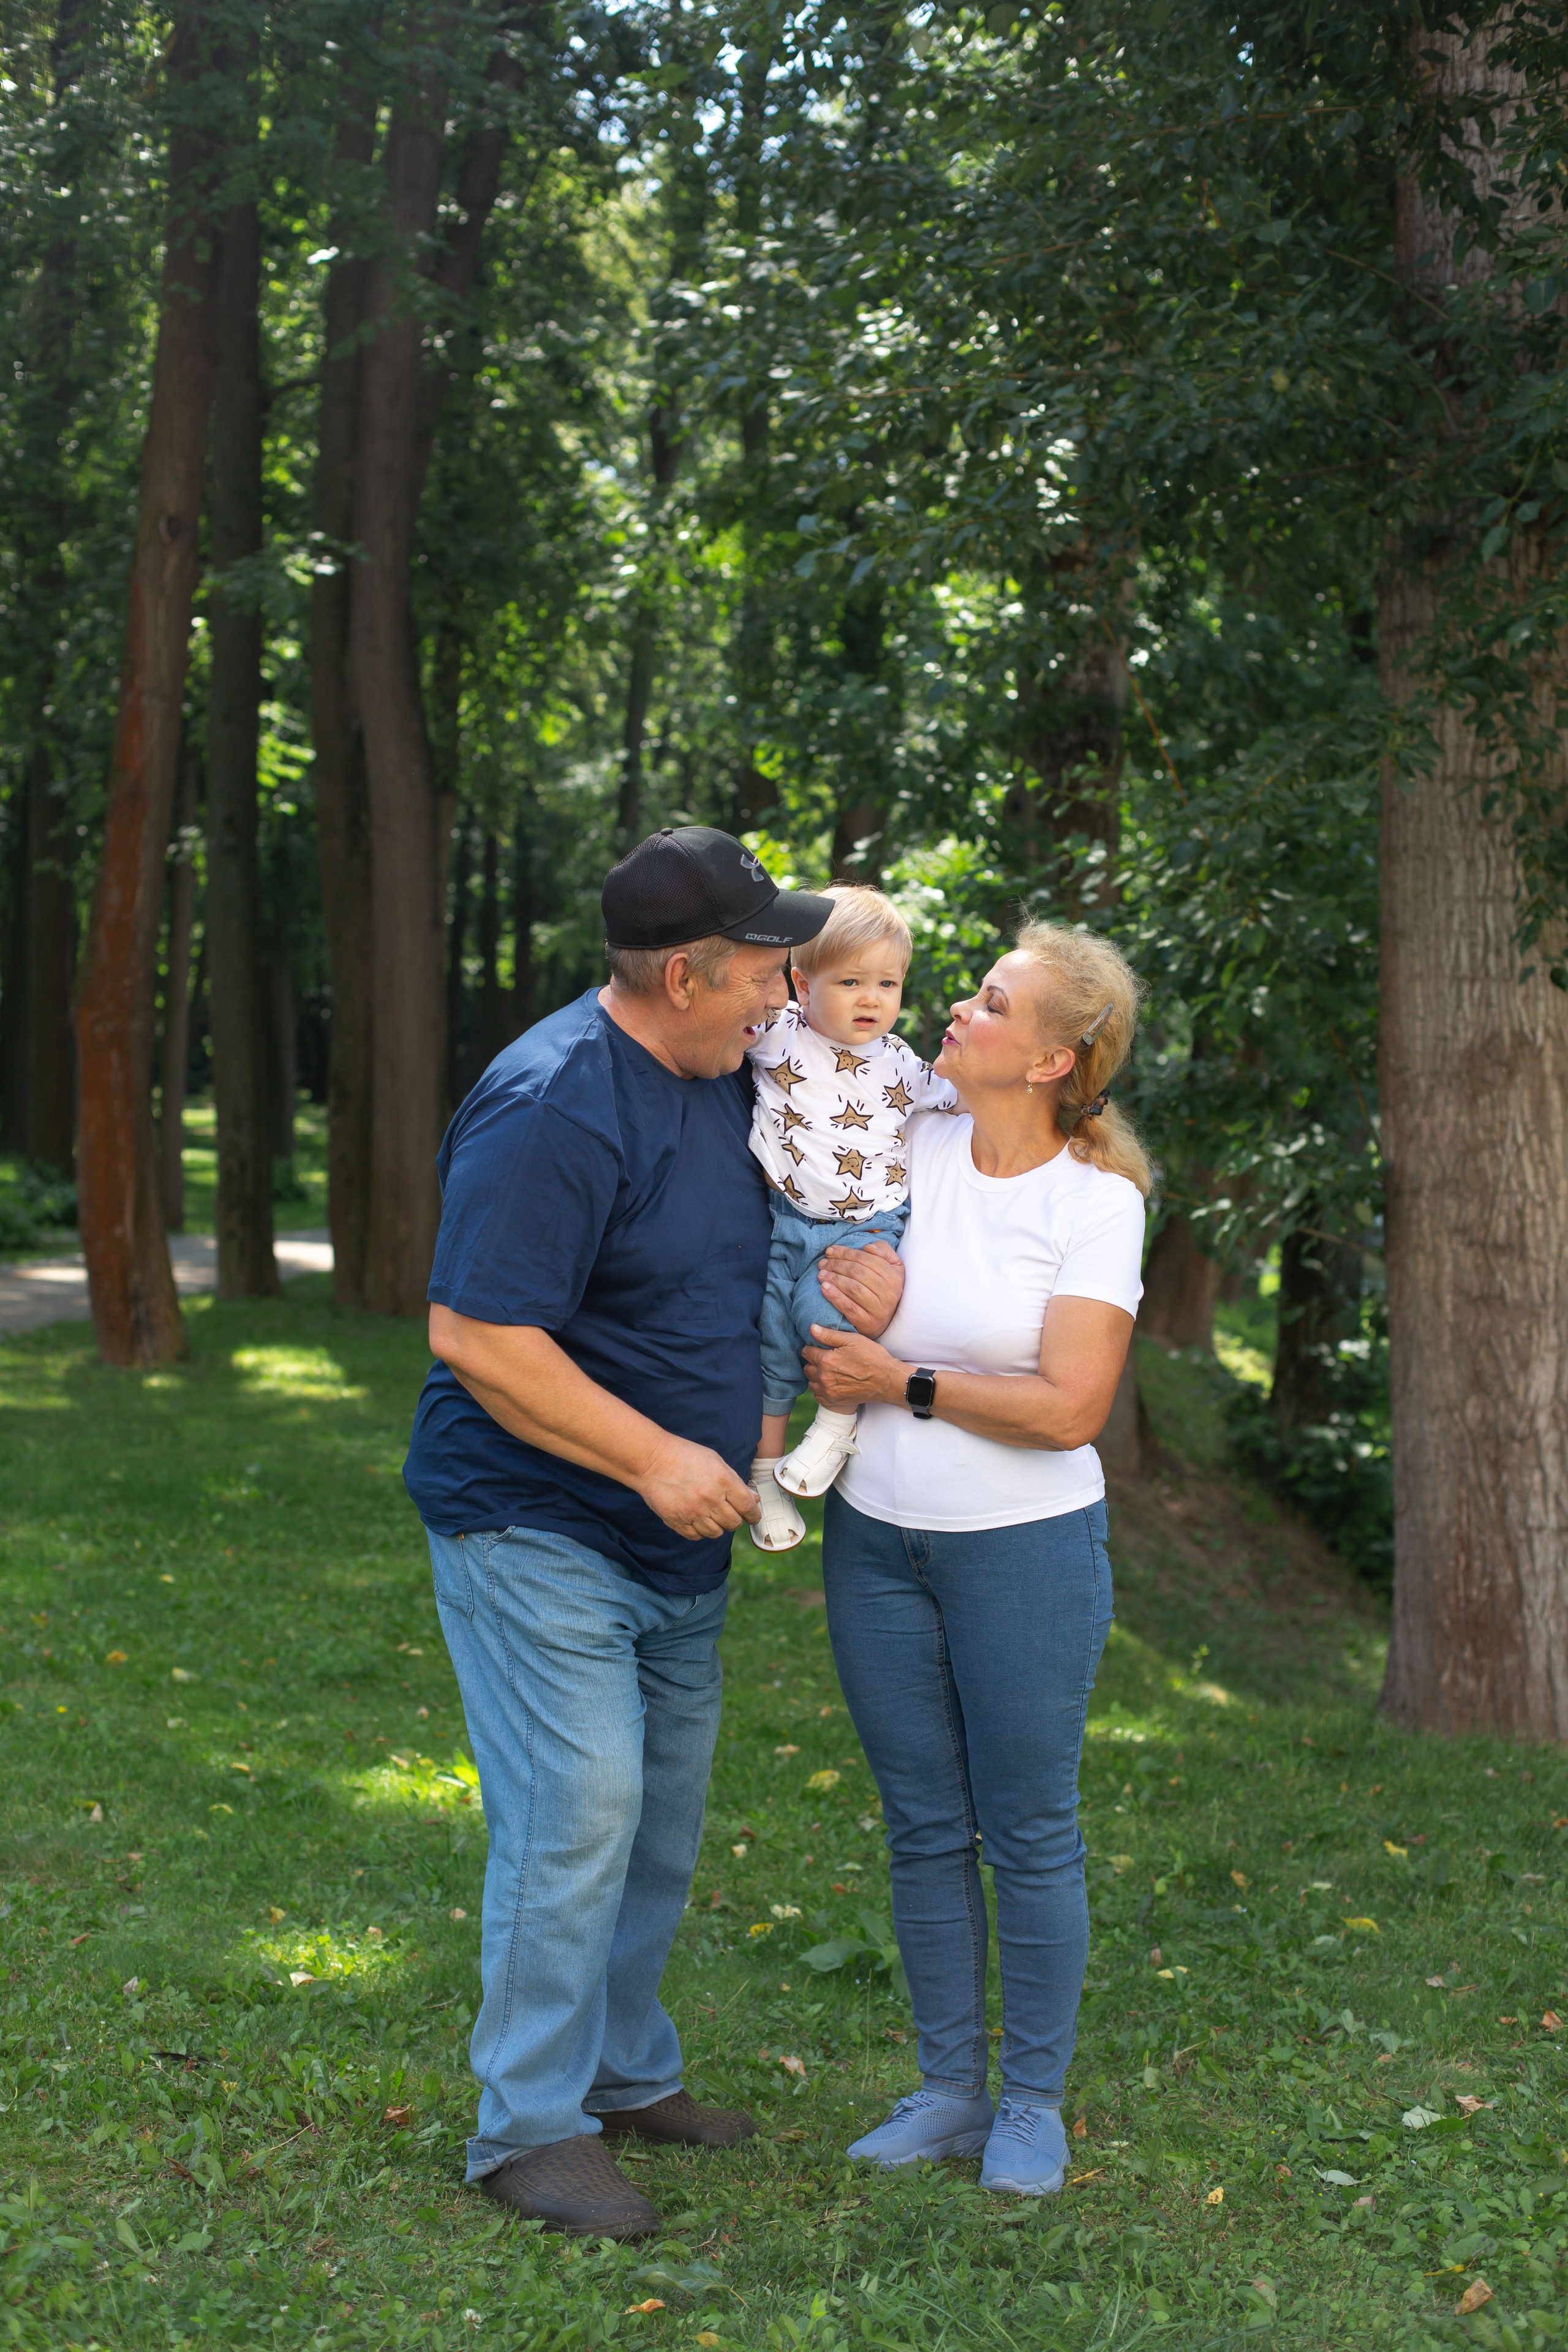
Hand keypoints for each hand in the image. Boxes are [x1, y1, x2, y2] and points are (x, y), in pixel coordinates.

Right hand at [636, 1434, 761, 1539]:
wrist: (652, 1460)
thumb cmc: (685, 1456)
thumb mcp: (716, 1461)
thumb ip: (736, 1482)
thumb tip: (753, 1499)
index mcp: (723, 1481)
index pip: (747, 1507)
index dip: (754, 1515)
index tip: (754, 1517)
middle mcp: (710, 1499)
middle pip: (733, 1523)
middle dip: (735, 1520)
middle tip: (730, 1513)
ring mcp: (693, 1512)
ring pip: (716, 1533)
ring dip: (718, 1526)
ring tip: (712, 1516)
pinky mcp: (677, 1521)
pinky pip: (696, 1536)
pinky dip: (700, 1531)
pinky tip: (697, 1520)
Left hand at [802, 1325, 904, 1409]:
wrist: (887, 1380)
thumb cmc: (872, 1357)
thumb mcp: (852, 1340)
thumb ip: (829, 1335)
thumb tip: (812, 1329)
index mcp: (826, 1360)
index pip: (807, 1352)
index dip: (813, 1347)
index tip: (821, 1347)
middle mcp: (824, 1377)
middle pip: (807, 1367)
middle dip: (813, 1361)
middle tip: (825, 1358)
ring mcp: (828, 1391)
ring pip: (811, 1382)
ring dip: (816, 1376)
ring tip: (828, 1370)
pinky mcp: (834, 1400)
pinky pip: (818, 1395)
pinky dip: (821, 1389)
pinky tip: (831, 1382)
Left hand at [817, 1238, 904, 1337]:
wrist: (888, 1320)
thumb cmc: (885, 1288)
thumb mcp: (892, 1266)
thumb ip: (883, 1250)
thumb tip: (867, 1247)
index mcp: (894, 1275)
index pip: (866, 1258)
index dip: (845, 1252)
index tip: (830, 1250)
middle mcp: (889, 1292)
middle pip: (857, 1272)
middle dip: (836, 1264)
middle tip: (822, 1263)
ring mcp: (879, 1309)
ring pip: (853, 1288)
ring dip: (833, 1278)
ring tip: (821, 1274)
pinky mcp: (868, 1323)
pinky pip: (849, 1307)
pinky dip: (835, 1296)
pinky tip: (824, 1288)